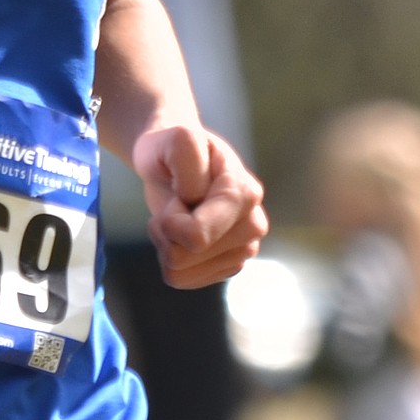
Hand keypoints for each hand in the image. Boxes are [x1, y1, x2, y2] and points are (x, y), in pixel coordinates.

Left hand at [133, 123, 267, 288]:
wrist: (176, 161)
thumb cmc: (173, 150)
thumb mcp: (176, 138)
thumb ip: (186, 157)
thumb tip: (195, 198)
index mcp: (244, 194)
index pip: (197, 236)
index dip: (170, 220)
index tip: (176, 196)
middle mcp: (253, 225)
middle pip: (185, 257)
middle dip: (166, 232)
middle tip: (173, 205)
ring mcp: (243, 249)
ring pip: (181, 273)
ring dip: (166, 245)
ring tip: (177, 218)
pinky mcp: (228, 266)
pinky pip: (183, 281)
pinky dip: (170, 259)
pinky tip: (180, 235)